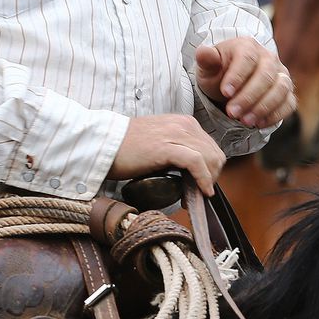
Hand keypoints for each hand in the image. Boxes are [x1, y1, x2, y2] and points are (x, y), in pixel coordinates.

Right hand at [108, 114, 225, 195]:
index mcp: (184, 123)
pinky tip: (201, 191)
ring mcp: (177, 134)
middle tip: (199, 193)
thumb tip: (191, 170)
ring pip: (210, 158)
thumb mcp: (160, 141)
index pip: (211, 147)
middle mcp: (184, 125)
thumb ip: (178, 148)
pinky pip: (197, 163)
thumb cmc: (127, 147)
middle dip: (212, 176)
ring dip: (208, 181)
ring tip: (196, 195)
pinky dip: (203, 179)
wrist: (104, 143)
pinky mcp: (168, 147)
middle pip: (215, 154)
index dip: (212, 169)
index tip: (203, 185)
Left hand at [195, 37, 295, 129]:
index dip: (238, 76)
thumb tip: (203, 52)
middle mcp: (269, 58)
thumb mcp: (207, 67)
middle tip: (232, 113)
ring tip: (245, 121)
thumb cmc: (218, 73)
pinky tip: (259, 124)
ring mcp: (281, 75)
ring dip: (263, 107)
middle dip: (249, 96)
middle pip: (266, 74)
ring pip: (281, 88)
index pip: (247, 58)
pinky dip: (276, 114)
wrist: (232, 83)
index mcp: (248, 46)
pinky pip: (288, 103)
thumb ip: (206, 59)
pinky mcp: (287, 92)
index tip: (226, 92)